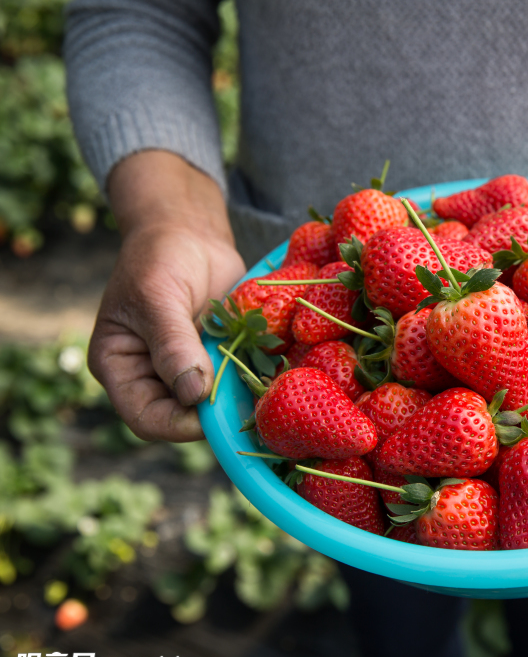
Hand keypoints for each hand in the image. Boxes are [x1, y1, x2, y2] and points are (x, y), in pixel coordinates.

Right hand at [88, 151, 244, 441]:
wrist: (190, 232)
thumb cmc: (160, 257)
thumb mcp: (158, 298)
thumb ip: (173, 346)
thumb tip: (193, 393)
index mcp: (120, 368)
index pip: (147, 418)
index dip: (179, 425)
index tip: (213, 412)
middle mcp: (152, 377)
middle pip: (184, 417)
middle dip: (217, 412)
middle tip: (252, 399)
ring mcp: (188, 368)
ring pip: (216, 402)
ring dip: (242, 396)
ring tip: (269, 385)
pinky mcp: (218, 358)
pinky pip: (237, 379)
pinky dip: (255, 376)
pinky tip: (278, 369)